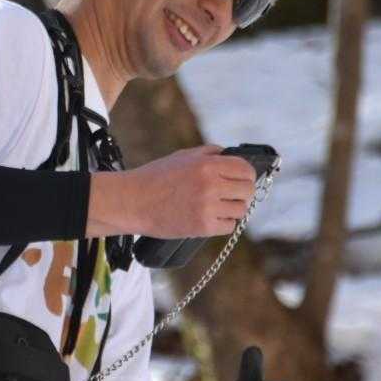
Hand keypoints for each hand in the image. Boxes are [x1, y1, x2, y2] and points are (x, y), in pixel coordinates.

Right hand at [90, 145, 256, 238]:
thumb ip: (209, 154)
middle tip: (232, 196)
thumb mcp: (182, 156)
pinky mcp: (203, 227)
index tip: (243, 180)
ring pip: (241, 210)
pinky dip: (223, 223)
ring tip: (218, 207)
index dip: (247, 175)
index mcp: (207, 164)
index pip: (245, 169)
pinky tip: (210, 218)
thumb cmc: (155, 178)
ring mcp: (207, 207)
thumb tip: (230, 156)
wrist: (132, 201)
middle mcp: (210, 184)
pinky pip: (229, 226)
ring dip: (233, 209)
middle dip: (242, 193)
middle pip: (248, 190)